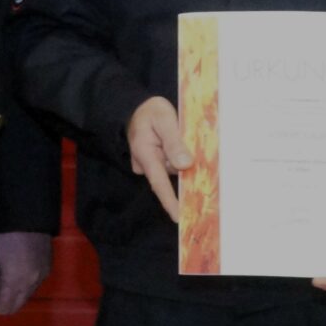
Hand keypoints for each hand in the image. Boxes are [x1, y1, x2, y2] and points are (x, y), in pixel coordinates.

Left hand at [0, 230, 53, 315]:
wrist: (25, 212)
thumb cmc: (3, 232)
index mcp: (16, 280)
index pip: (4, 308)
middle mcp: (32, 281)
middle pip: (16, 306)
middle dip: (4, 301)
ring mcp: (42, 274)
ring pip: (26, 296)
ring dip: (15, 291)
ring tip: (5, 274)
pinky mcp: (47, 266)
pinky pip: (34, 284)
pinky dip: (25, 281)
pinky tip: (17, 267)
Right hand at [127, 96, 189, 220]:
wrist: (138, 107)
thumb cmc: (150, 111)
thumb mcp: (164, 119)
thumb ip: (174, 142)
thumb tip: (185, 165)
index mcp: (145, 154)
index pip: (159, 184)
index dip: (170, 202)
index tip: (179, 218)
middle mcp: (146, 164)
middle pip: (173, 173)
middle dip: (185, 162)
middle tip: (188, 137)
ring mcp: (150, 164)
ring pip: (174, 167)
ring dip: (182, 156)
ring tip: (180, 134)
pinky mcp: (156, 162)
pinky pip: (172, 164)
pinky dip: (180, 156)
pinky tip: (180, 145)